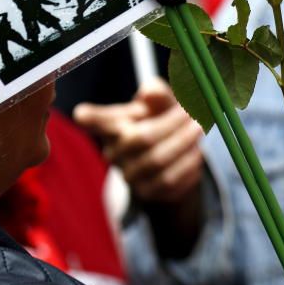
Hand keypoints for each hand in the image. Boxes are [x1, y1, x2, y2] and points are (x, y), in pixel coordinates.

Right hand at [73, 78, 203, 202]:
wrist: (176, 156)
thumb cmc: (163, 119)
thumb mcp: (163, 102)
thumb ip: (158, 94)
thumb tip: (150, 91)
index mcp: (112, 125)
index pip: (96, 121)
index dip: (91, 117)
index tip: (83, 113)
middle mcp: (114, 152)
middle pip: (142, 138)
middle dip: (172, 123)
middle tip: (193, 113)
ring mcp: (129, 174)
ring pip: (158, 161)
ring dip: (184, 143)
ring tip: (200, 128)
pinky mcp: (147, 193)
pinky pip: (170, 180)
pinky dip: (187, 164)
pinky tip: (197, 152)